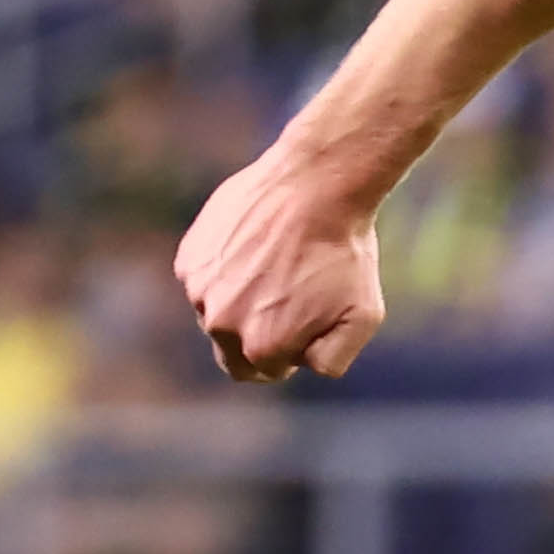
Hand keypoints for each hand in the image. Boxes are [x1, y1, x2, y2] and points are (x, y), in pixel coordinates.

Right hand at [177, 146, 391, 383]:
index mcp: (261, 348)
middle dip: (256, 330)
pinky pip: (203, 278)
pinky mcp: (190, 257)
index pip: (263, 370)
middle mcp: (222, 325)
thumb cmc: (343, 250)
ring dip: (237, 297)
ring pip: (215, 311)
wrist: (317, 183)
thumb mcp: (363, 317)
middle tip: (284, 295)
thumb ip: (332, 359)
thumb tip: (302, 367)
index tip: (301, 320)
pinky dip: (222, 270)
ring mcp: (201, 290)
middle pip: (232, 348)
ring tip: (272, 262)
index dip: (286, 348)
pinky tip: (253, 245)